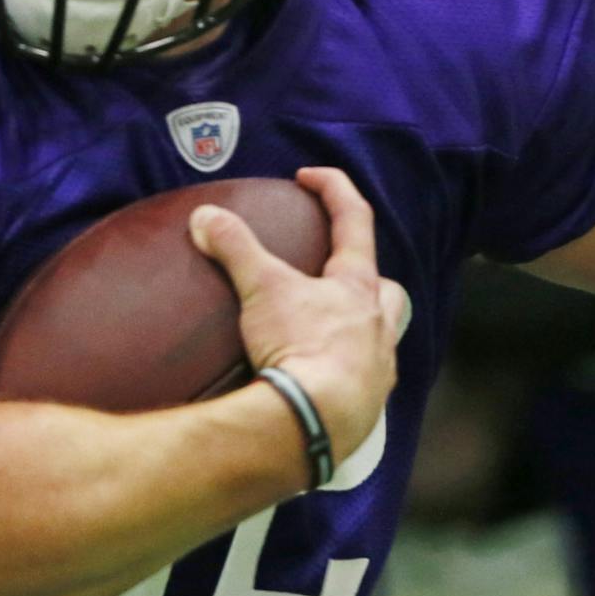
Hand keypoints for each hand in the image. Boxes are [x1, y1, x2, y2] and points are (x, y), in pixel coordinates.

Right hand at [190, 165, 409, 462]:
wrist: (317, 419)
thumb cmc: (300, 346)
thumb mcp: (262, 289)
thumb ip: (235, 248)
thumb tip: (205, 216)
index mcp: (358, 288)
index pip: (355, 221)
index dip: (334, 190)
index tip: (309, 177)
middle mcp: (377, 325)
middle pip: (389, 291)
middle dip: (370, 280)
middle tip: (341, 277)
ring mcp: (377, 368)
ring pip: (382, 338)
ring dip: (361, 330)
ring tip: (331, 334)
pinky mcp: (366, 406)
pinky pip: (363, 382)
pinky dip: (345, 374)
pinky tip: (322, 381)